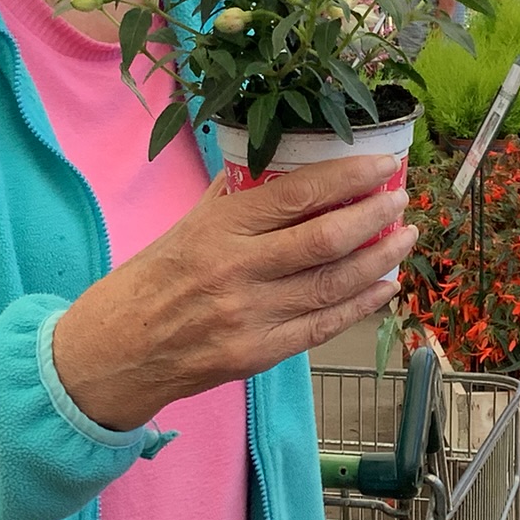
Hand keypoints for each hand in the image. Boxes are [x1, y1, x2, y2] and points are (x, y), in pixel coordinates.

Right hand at [50, 153, 415, 431]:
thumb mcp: (187, 225)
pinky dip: (360, 305)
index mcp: (217, 230)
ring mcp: (250, 318)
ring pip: (333, 284)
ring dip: (378, 259)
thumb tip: (288, 165)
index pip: (297, 194)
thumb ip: (237, 198)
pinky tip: (384, 286)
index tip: (382, 164)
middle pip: (326, 240)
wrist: (115, 352)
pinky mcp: (259, 355)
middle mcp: (236, 272)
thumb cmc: (151, 281)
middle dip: (375, 215)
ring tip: (404, 237)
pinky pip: (322, 326)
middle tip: (402, 198)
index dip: (349, 177)